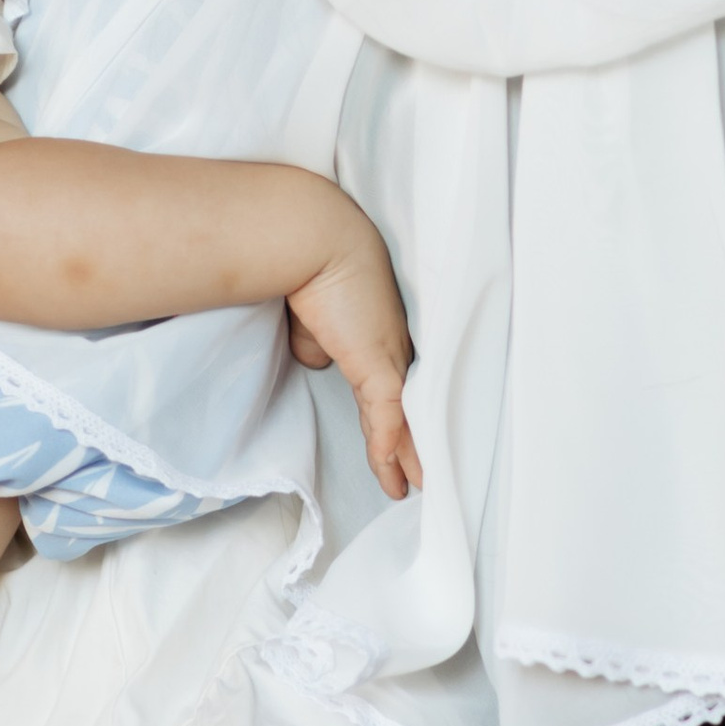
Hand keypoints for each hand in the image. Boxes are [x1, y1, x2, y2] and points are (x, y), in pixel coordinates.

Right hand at [287, 211, 421, 500]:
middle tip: (418, 475)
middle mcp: (391, 345)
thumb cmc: (306, 263)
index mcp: (375, 333)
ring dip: (408, 457)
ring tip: (414, 486)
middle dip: (412, 445)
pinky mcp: (376, 363)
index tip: (393, 442)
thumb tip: (317, 360)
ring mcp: (388, 355)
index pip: (390, 387)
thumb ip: (316, 342)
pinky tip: (397, 477)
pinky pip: (388, 418)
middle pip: (408, 407)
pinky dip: (390, 449)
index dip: (394, 419)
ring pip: (404, 419)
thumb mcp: (307, 315)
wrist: (309, 238)